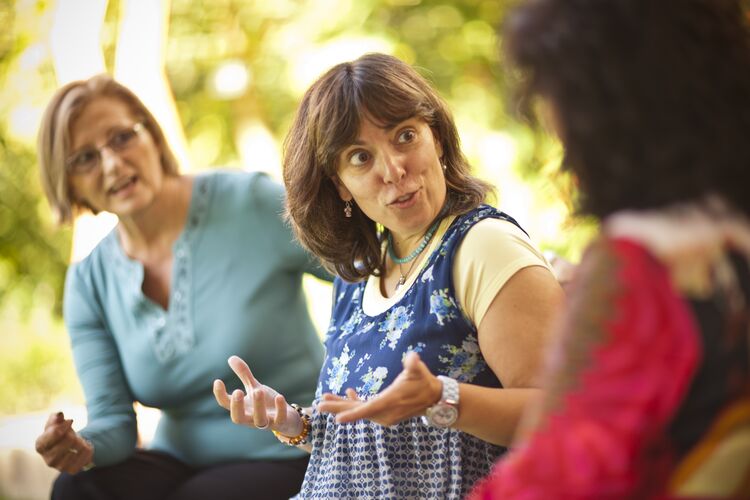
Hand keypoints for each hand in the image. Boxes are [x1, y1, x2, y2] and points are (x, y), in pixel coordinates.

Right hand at [35, 412, 93, 473]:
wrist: (71, 447)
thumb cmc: (61, 433)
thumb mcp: (57, 423)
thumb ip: (56, 417)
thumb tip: (59, 414)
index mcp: (41, 445)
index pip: (55, 433)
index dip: (65, 425)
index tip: (70, 421)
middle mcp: (48, 459)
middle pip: (69, 439)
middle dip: (74, 433)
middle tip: (73, 434)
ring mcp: (59, 467)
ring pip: (79, 447)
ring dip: (81, 441)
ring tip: (77, 442)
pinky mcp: (72, 470)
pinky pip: (86, 455)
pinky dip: (88, 448)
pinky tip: (81, 449)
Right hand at [213, 355, 301, 436]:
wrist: (286, 418)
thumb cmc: (265, 402)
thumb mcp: (253, 387)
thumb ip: (244, 374)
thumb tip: (231, 358)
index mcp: (242, 408)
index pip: (226, 404)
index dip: (220, 394)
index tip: (218, 381)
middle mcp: (251, 417)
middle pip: (238, 417)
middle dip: (237, 406)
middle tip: (237, 391)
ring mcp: (265, 422)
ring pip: (259, 420)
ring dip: (258, 406)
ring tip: (258, 390)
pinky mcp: (280, 422)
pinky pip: (279, 419)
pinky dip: (280, 409)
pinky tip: (279, 397)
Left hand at [318, 352, 441, 426]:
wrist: (433, 399)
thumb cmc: (424, 383)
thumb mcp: (420, 372)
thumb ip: (414, 365)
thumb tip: (412, 357)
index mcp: (391, 401)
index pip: (369, 409)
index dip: (353, 413)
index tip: (337, 419)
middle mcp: (385, 412)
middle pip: (357, 411)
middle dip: (338, 407)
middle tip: (318, 405)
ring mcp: (383, 414)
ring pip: (358, 410)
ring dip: (342, 404)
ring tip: (324, 398)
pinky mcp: (383, 412)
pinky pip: (364, 408)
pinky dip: (354, 402)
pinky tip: (348, 392)